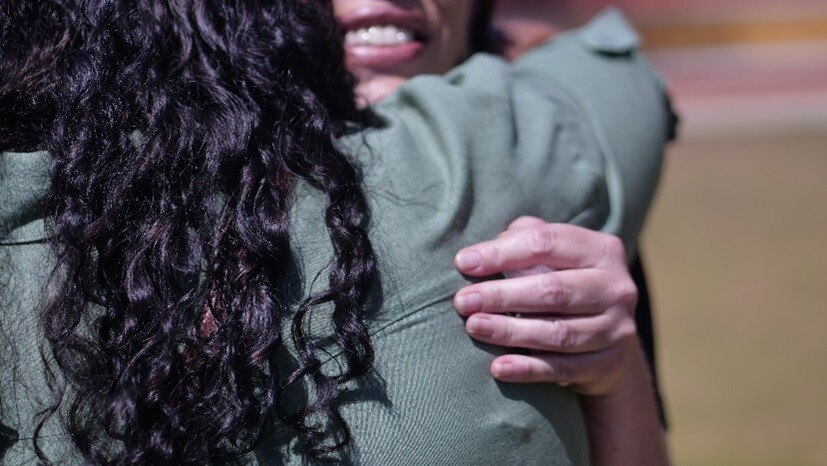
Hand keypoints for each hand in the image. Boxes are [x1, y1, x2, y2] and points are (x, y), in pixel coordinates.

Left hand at [453, 217, 638, 395]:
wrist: (608, 341)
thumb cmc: (564, 284)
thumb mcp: (554, 256)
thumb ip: (523, 240)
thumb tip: (483, 251)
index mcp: (601, 250)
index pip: (547, 243)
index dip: (502, 253)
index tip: (463, 263)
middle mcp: (616, 287)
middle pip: (553, 290)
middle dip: (502, 295)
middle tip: (463, 301)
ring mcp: (616, 329)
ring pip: (558, 333)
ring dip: (510, 331)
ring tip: (474, 327)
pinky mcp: (607, 365)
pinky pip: (562, 369)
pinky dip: (527, 369)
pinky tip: (498, 367)